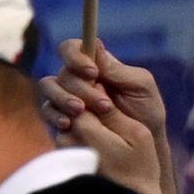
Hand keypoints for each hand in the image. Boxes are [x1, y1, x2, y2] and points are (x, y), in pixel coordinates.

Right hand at [58, 41, 183, 193]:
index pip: (72, 48)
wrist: (143, 145)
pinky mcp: (59, 116)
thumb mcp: (142, 87)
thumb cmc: (146, 112)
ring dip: (64, 98)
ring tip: (82, 111)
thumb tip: (95, 51)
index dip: (75, 56)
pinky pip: (47, 110)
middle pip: (62, 71)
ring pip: (48, 87)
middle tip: (103, 104)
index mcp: (95, 66)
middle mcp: (76, 79)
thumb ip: (120, 70)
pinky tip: (69, 124)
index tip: (93, 72)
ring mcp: (64, 97)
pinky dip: (55, 115)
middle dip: (80, 87)